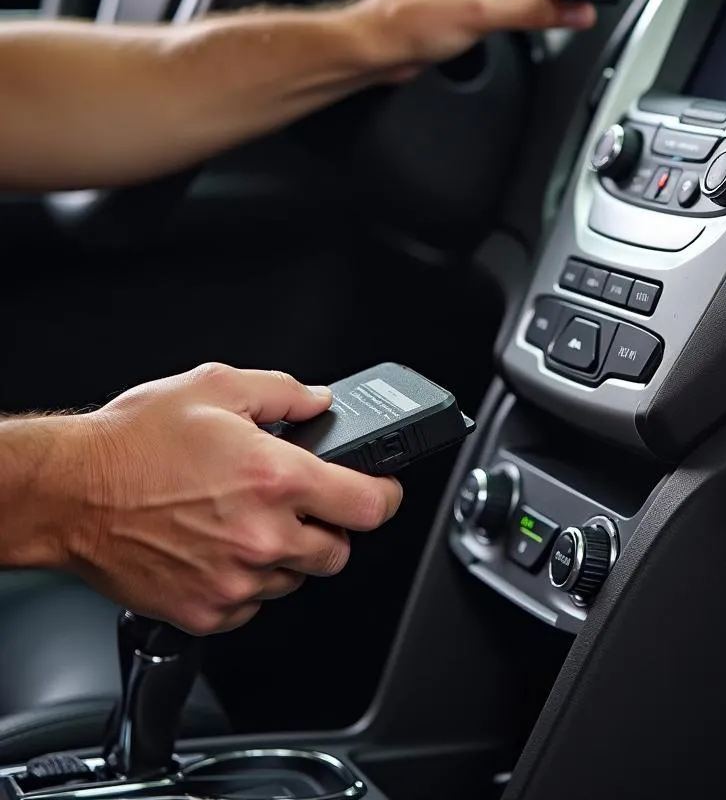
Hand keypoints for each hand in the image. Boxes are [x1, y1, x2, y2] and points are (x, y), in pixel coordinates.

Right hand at [59, 364, 402, 634]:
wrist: (68, 492)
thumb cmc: (133, 442)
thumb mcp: (216, 387)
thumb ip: (283, 393)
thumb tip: (319, 402)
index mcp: (275, 478)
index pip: (371, 505)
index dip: (384, 494)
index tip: (381, 490)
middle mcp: (263, 535)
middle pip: (340, 550)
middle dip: (329, 525)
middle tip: (300, 502)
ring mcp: (235, 579)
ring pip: (297, 578)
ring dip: (286, 553)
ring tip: (245, 520)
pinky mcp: (207, 611)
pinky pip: (254, 603)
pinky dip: (248, 580)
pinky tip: (220, 547)